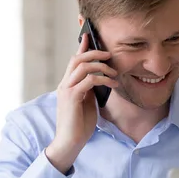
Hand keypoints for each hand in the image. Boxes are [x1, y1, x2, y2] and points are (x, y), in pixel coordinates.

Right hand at [45, 33, 117, 173]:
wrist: (70, 142)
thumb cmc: (79, 125)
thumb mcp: (87, 102)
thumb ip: (90, 89)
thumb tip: (101, 79)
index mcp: (67, 84)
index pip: (74, 60)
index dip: (82, 46)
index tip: (89, 35)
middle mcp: (64, 84)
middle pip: (77, 59)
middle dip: (94, 52)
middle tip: (109, 55)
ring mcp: (67, 90)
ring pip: (83, 66)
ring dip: (101, 67)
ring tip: (114, 73)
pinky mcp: (72, 98)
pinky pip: (89, 80)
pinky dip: (103, 79)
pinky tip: (113, 84)